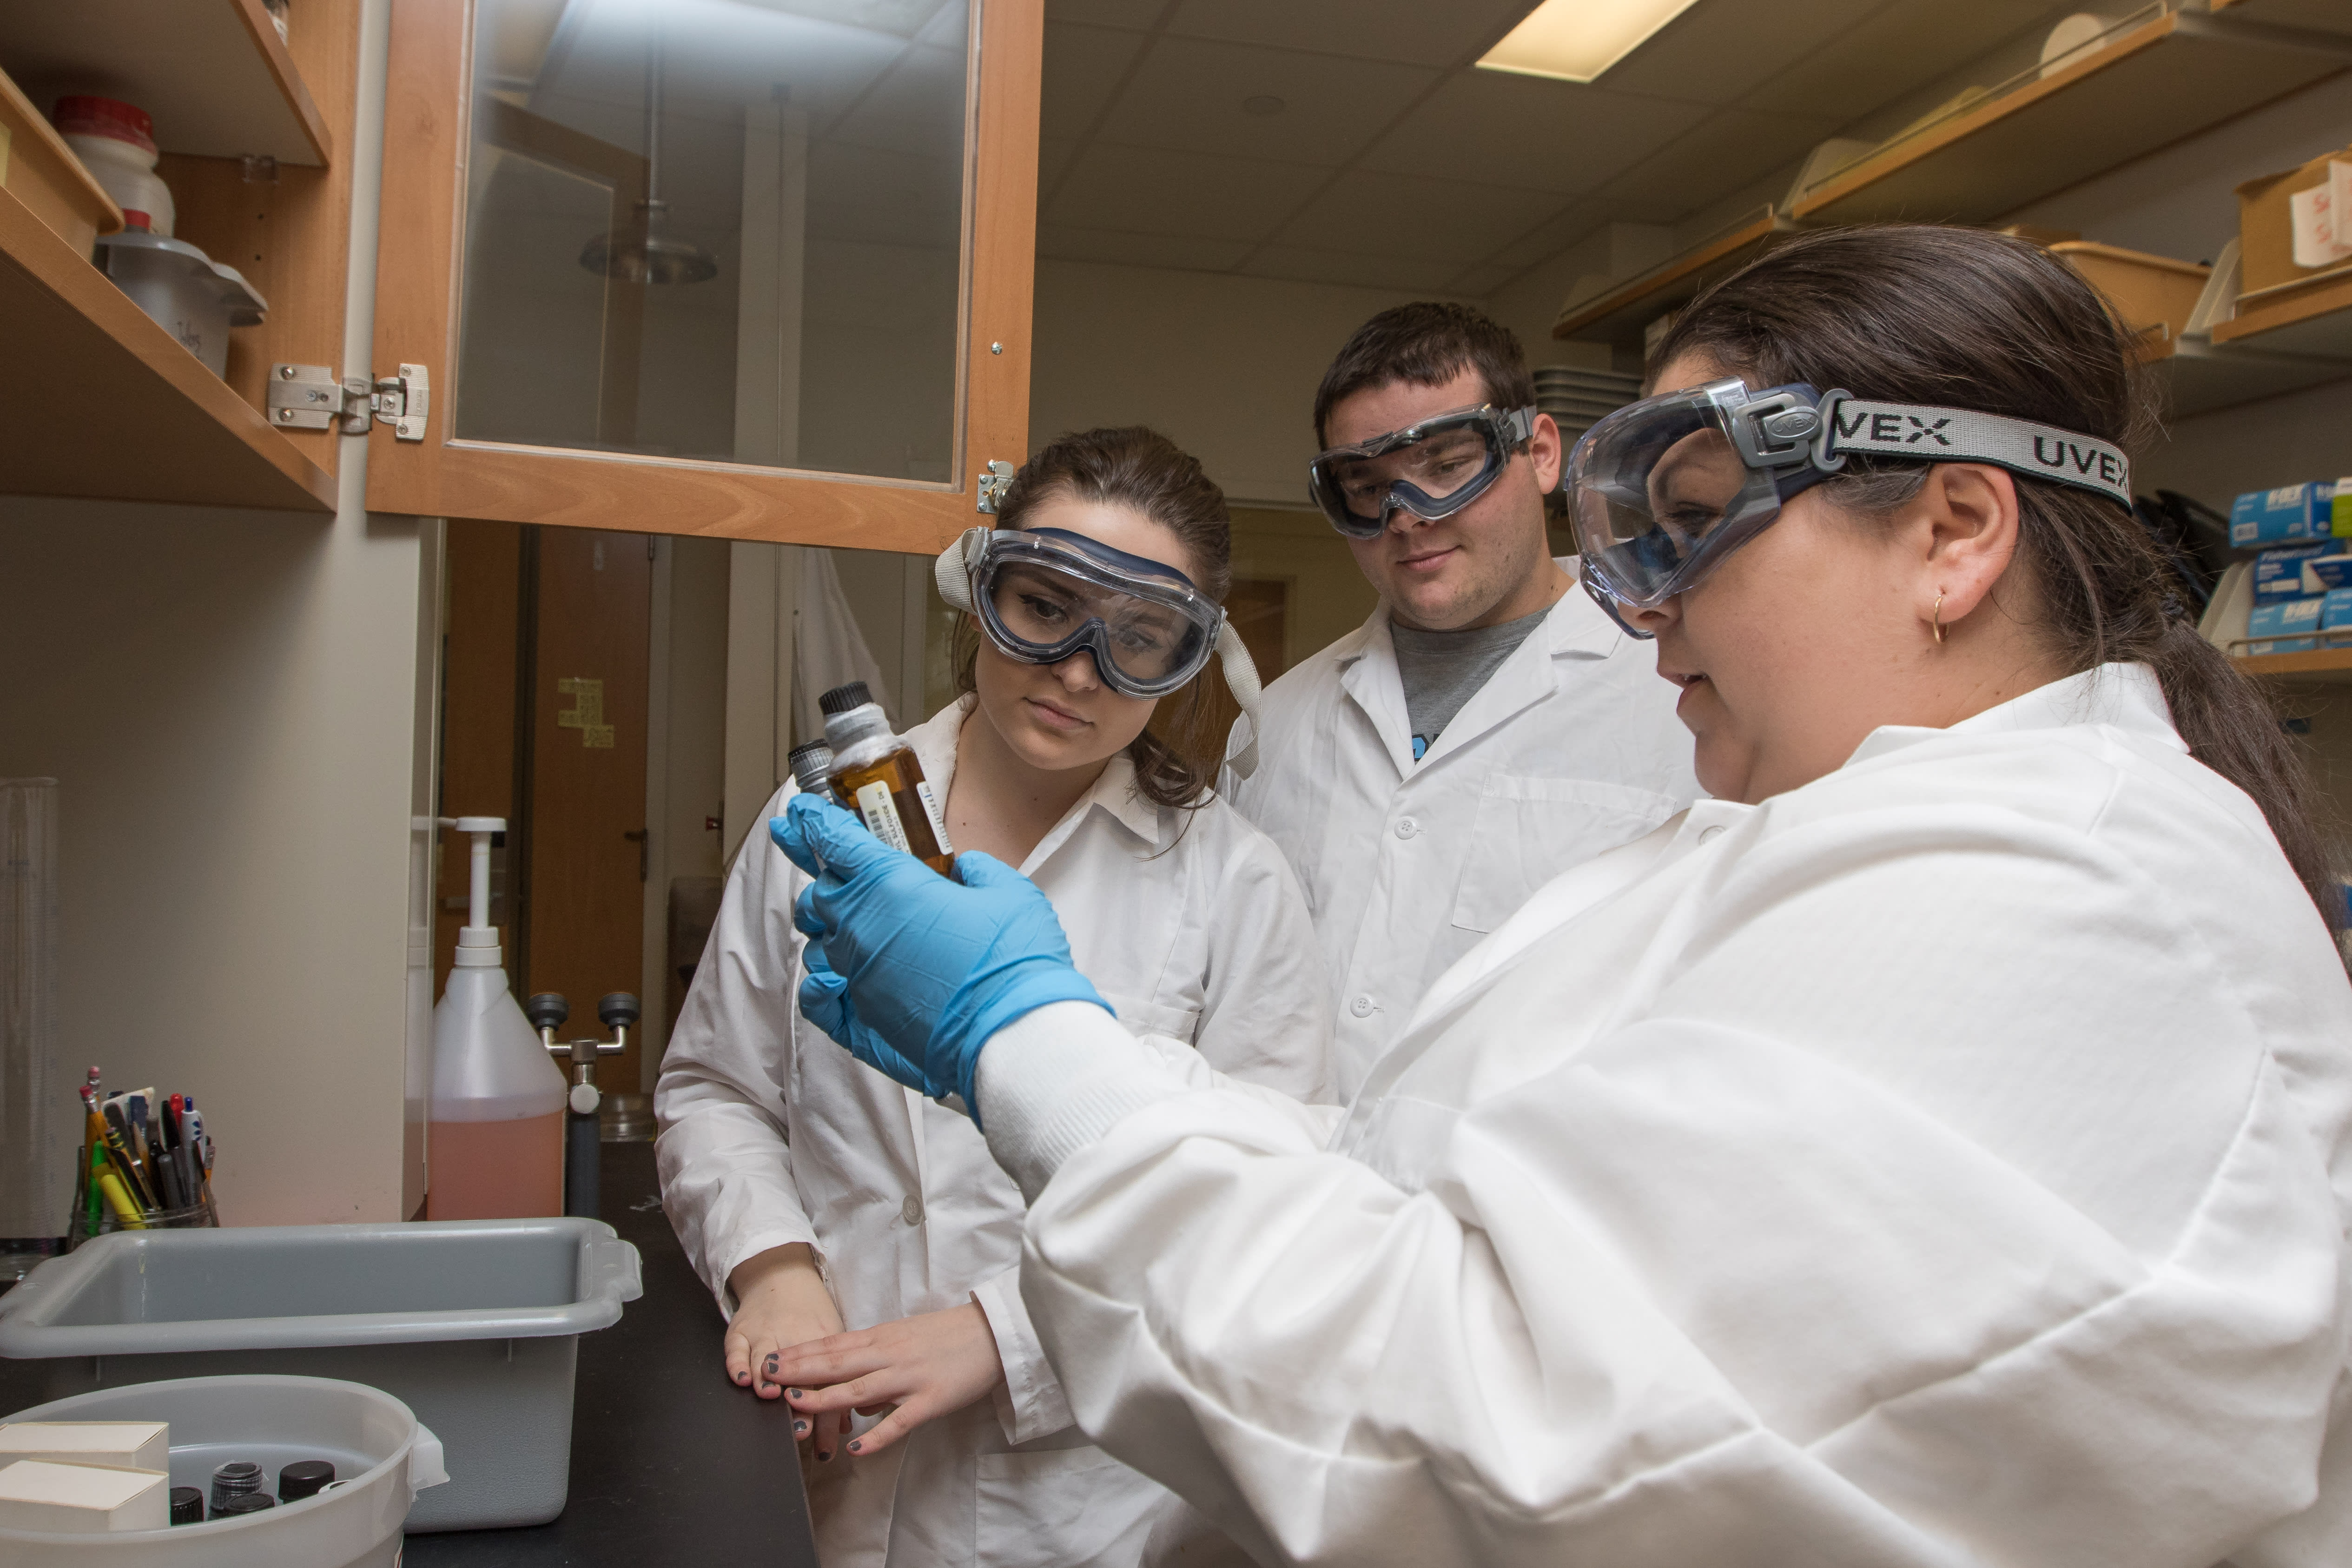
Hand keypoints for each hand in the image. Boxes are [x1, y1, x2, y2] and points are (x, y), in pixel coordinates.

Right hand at [725, 1245, 852, 1457]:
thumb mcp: (834, 1340)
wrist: (783, 1275)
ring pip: (769, 1359)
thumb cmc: (813, 1315)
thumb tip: (844, 1428)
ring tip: (772, 1397)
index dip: (830, 1414)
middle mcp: (797, 1336)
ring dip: (770, 1379)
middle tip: (802, 1431)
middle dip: (802, 1403)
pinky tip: (742, 1380)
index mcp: (827, 1341)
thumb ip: (839, 1383)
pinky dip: (738, 1364)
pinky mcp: (741, 1329)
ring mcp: (767, 1333)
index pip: (831, 1383)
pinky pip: (737, 1348)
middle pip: (801, 1375)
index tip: (827, 1445)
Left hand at [772, 795, 1109, 1121]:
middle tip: (812, 853)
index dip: (815, 823)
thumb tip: (966, 870)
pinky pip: (817, 998)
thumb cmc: (1012, 958)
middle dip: (819, 870)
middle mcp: (861, 927)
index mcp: (890, 884)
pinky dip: (816, 986)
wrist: (1012, 1032)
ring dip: (824, 926)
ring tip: (838, 918)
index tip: (801, 812)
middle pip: (822, 891)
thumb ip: (978, 871)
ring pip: (819, 941)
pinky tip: (827, 981)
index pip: (836, 843)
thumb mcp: (1007, 891)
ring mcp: (857, 976)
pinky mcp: (861, 1020)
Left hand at [773, 1302, 1005, 1458]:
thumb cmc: (947, 1336)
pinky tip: (855, 1448)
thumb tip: (848, 1386)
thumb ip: (873, 1357)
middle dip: (799, 1370)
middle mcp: (890, 1354)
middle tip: (766, 1376)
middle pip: (837, 1363)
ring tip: (795, 1403)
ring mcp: (910, 1378)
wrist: (993, 1333)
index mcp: (883, 1338)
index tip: (769, 1359)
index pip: (833, 1345)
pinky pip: (899, 1421)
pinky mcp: (931, 1400)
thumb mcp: (904, 1337)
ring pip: (860, 1388)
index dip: (800, 1353)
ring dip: (825, 1397)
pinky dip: (876, 1435)